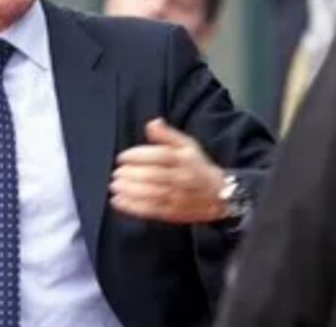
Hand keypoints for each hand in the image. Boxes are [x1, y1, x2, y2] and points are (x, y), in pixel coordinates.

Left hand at [109, 118, 226, 223]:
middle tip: (116, 173)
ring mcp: (177, 197)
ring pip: (152, 194)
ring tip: (115, 186)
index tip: (122, 157)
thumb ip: (167, 135)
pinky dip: (133, 207)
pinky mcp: (173, 213)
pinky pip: (152, 210)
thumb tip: (152, 123)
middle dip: (132, 175)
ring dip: (130, 191)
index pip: (161, 156)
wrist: (220, 196)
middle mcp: (181, 178)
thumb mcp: (187, 145)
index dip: (139, 156)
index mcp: (184, 160)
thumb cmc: (198, 167)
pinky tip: (118, 201)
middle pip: (154, 176)